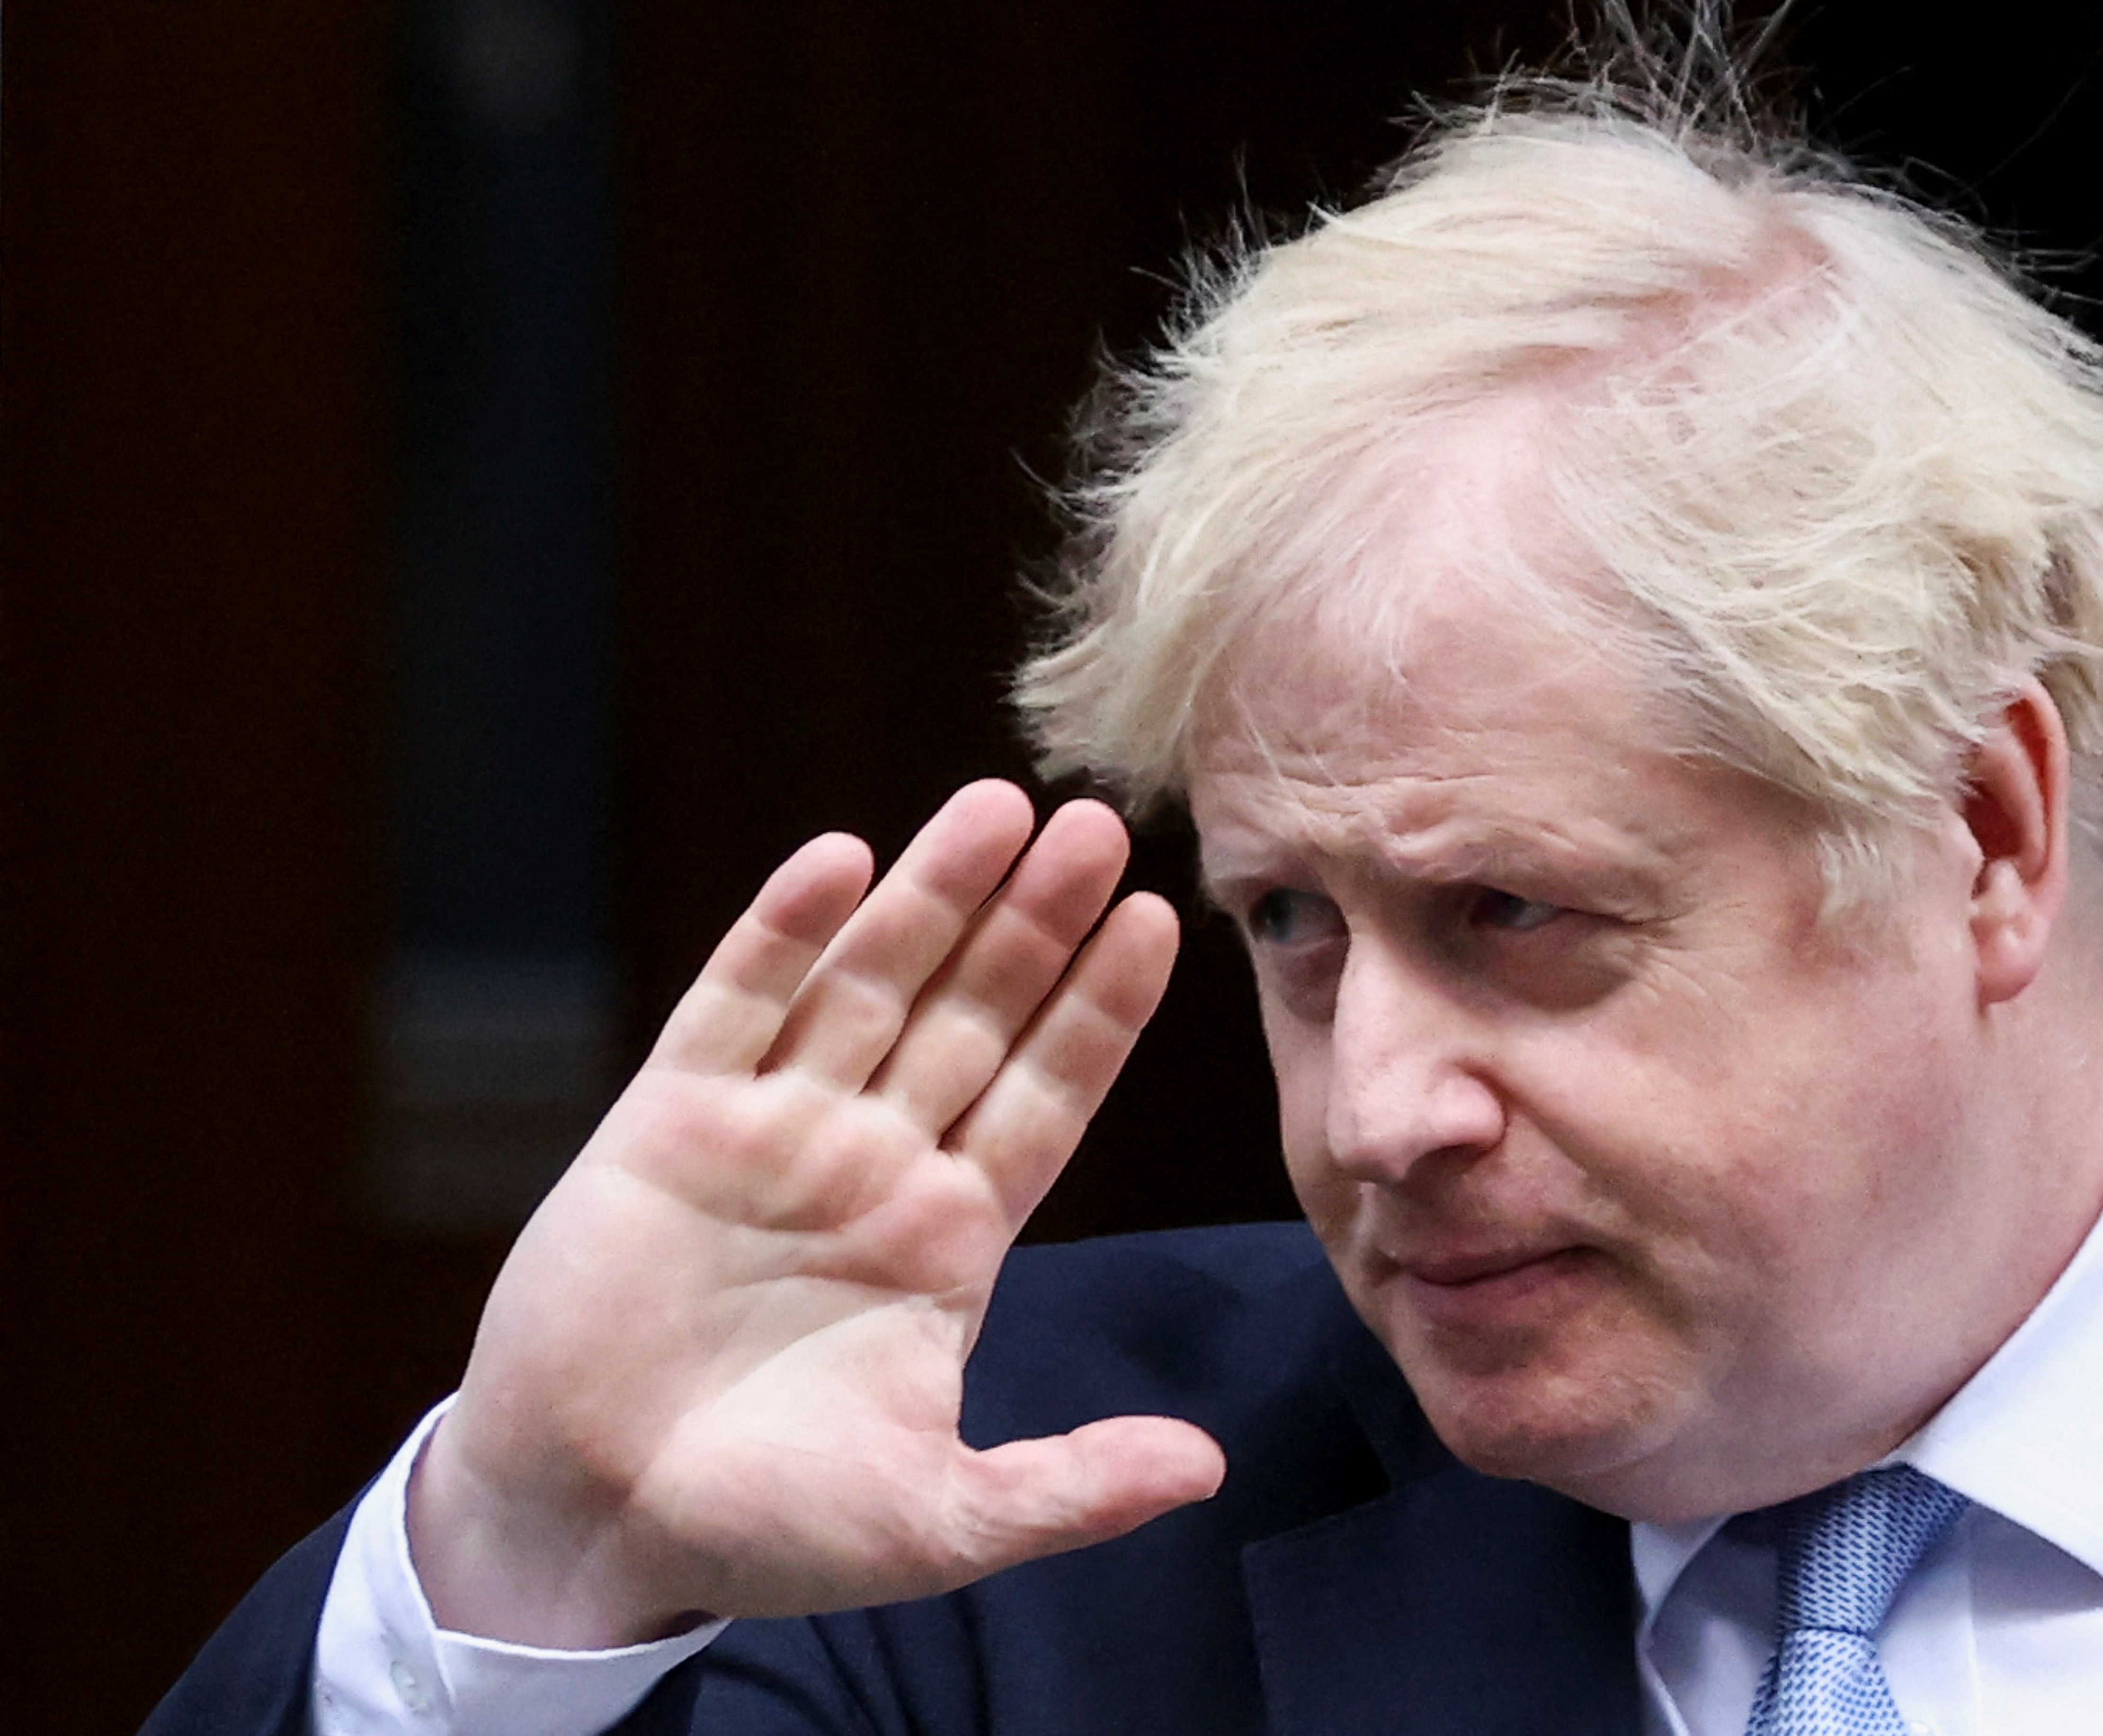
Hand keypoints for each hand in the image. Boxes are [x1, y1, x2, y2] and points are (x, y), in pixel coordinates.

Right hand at [407, 782, 1224, 1646]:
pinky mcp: (668, 1125)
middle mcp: (873, 1165)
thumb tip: (1207, 1469)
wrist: (592, 1529)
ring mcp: (772, 1133)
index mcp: (948, 1239)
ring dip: (930, 895)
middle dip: (1035, 924)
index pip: (1047, 1095)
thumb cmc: (765, 1531)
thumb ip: (1071, 1488)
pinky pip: (735, 1006)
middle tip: (1100, 825)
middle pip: (973, 1016)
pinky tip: (839, 859)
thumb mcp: (941, 1520)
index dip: (1100, 1011)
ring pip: (869, 986)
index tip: (1158, 922)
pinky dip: (782, 934)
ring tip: (1001, 805)